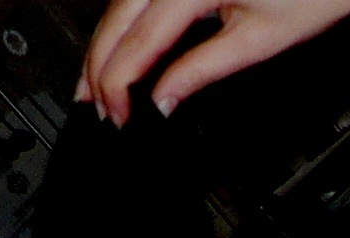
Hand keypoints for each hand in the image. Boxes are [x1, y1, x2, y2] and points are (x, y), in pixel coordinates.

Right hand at [77, 0, 349, 126]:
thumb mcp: (257, 42)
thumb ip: (204, 69)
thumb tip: (165, 100)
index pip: (141, 40)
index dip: (121, 81)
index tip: (116, 115)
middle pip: (119, 18)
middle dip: (101, 65)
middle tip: (92, 106)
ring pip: (122, 4)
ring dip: (106, 44)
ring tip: (95, 85)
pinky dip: (124, 24)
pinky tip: (118, 49)